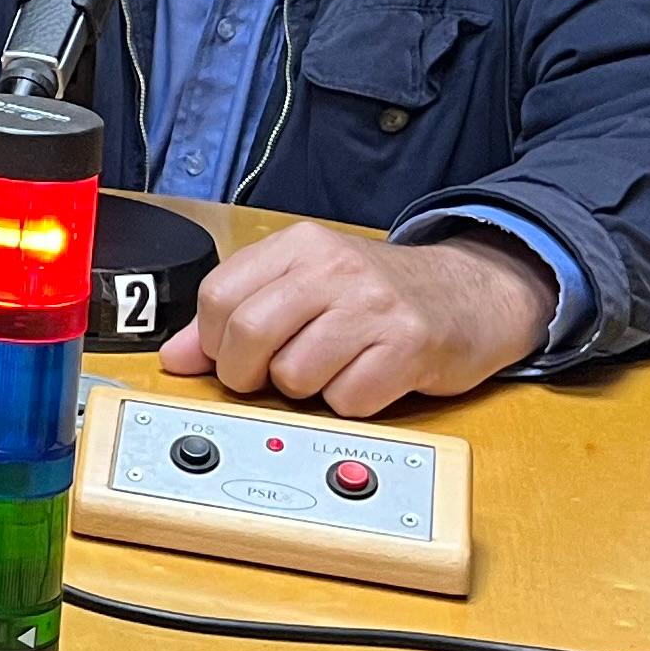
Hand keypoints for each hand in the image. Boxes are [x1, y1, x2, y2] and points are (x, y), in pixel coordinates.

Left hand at [163, 225, 549, 416]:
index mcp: (299, 246)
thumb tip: (175, 359)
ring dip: (303, 390)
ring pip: (294, 374)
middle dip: (246, 374)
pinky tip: (366, 380)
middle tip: (269, 378)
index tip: (232, 356)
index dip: (214, 342)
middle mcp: (334, 269)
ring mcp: (374, 308)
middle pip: (248, 335)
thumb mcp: (305, 285)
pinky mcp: (410, 348)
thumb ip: (237, 315)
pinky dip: (348, 404)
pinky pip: (347, 400)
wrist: (474, 291)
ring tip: (330, 370)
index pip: (218, 297)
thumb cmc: (378, 296)